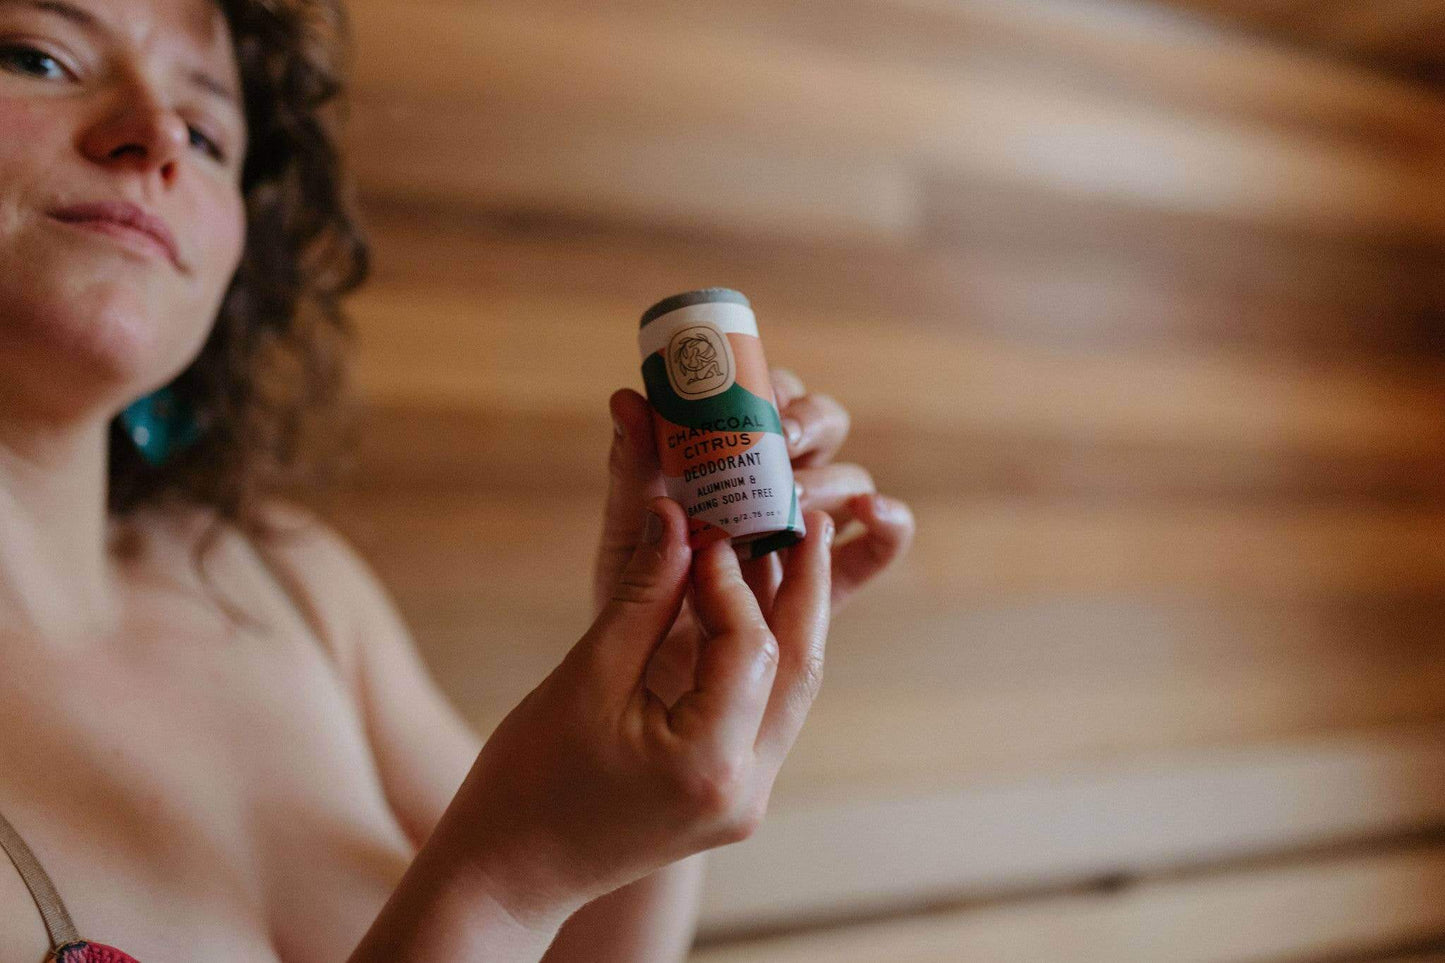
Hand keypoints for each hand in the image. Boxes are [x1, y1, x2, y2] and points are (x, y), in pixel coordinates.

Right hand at [450, 498, 834, 929]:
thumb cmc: (529, 781)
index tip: (703, 532)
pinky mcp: (731, 794)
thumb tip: (678, 518)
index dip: (731, 581)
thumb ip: (644, 596)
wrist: (507, 873)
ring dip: (786, 620)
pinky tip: (743, 609)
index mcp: (710, 764)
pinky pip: (763, 712)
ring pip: (789, 691)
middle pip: (798, 669)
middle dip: (802, 589)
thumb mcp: (586, 676)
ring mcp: (745, 798)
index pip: (751, 647)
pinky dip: (756, 657)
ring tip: (784, 551)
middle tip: (802, 519)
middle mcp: (746, 788)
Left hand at [595, 371, 913, 703]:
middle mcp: (779, 485)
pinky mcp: (833, 582)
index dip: (772, 388)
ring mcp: (811, 533)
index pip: (768, 396)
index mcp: (732, 457)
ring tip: (797, 503)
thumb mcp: (627, 532)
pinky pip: (878, 546)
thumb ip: (632, 471)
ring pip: (851, 480)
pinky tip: (871, 516)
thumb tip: (627, 399)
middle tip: (781, 444)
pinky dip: (889, 524)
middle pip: (822, 425)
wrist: (649, 680)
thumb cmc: (635, 597)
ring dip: (833, 479)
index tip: (756, 400)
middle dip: (810, 425)